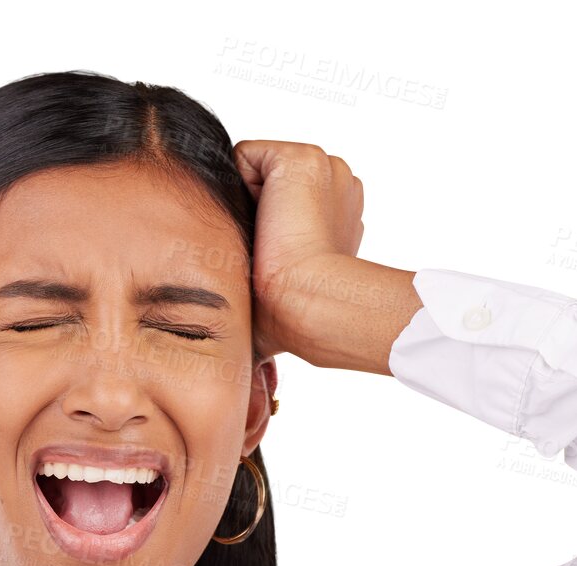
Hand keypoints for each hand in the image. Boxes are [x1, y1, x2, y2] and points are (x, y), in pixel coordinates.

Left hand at [232, 140, 364, 363]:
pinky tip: (260, 218)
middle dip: (252, 213)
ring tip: (260, 239)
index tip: (259, 262)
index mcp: (335, 221)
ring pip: (254, 174)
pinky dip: (241, 184)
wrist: (310, 302)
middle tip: (255, 252)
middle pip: (265, 187)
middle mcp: (335, 189)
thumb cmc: (295, 318)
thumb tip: (242, 396)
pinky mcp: (302, 159)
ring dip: (248, 203)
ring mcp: (324, 170)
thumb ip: (263, 298)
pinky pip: (248, 157)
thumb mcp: (278, 303)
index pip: (281, 209)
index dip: (260, 231)